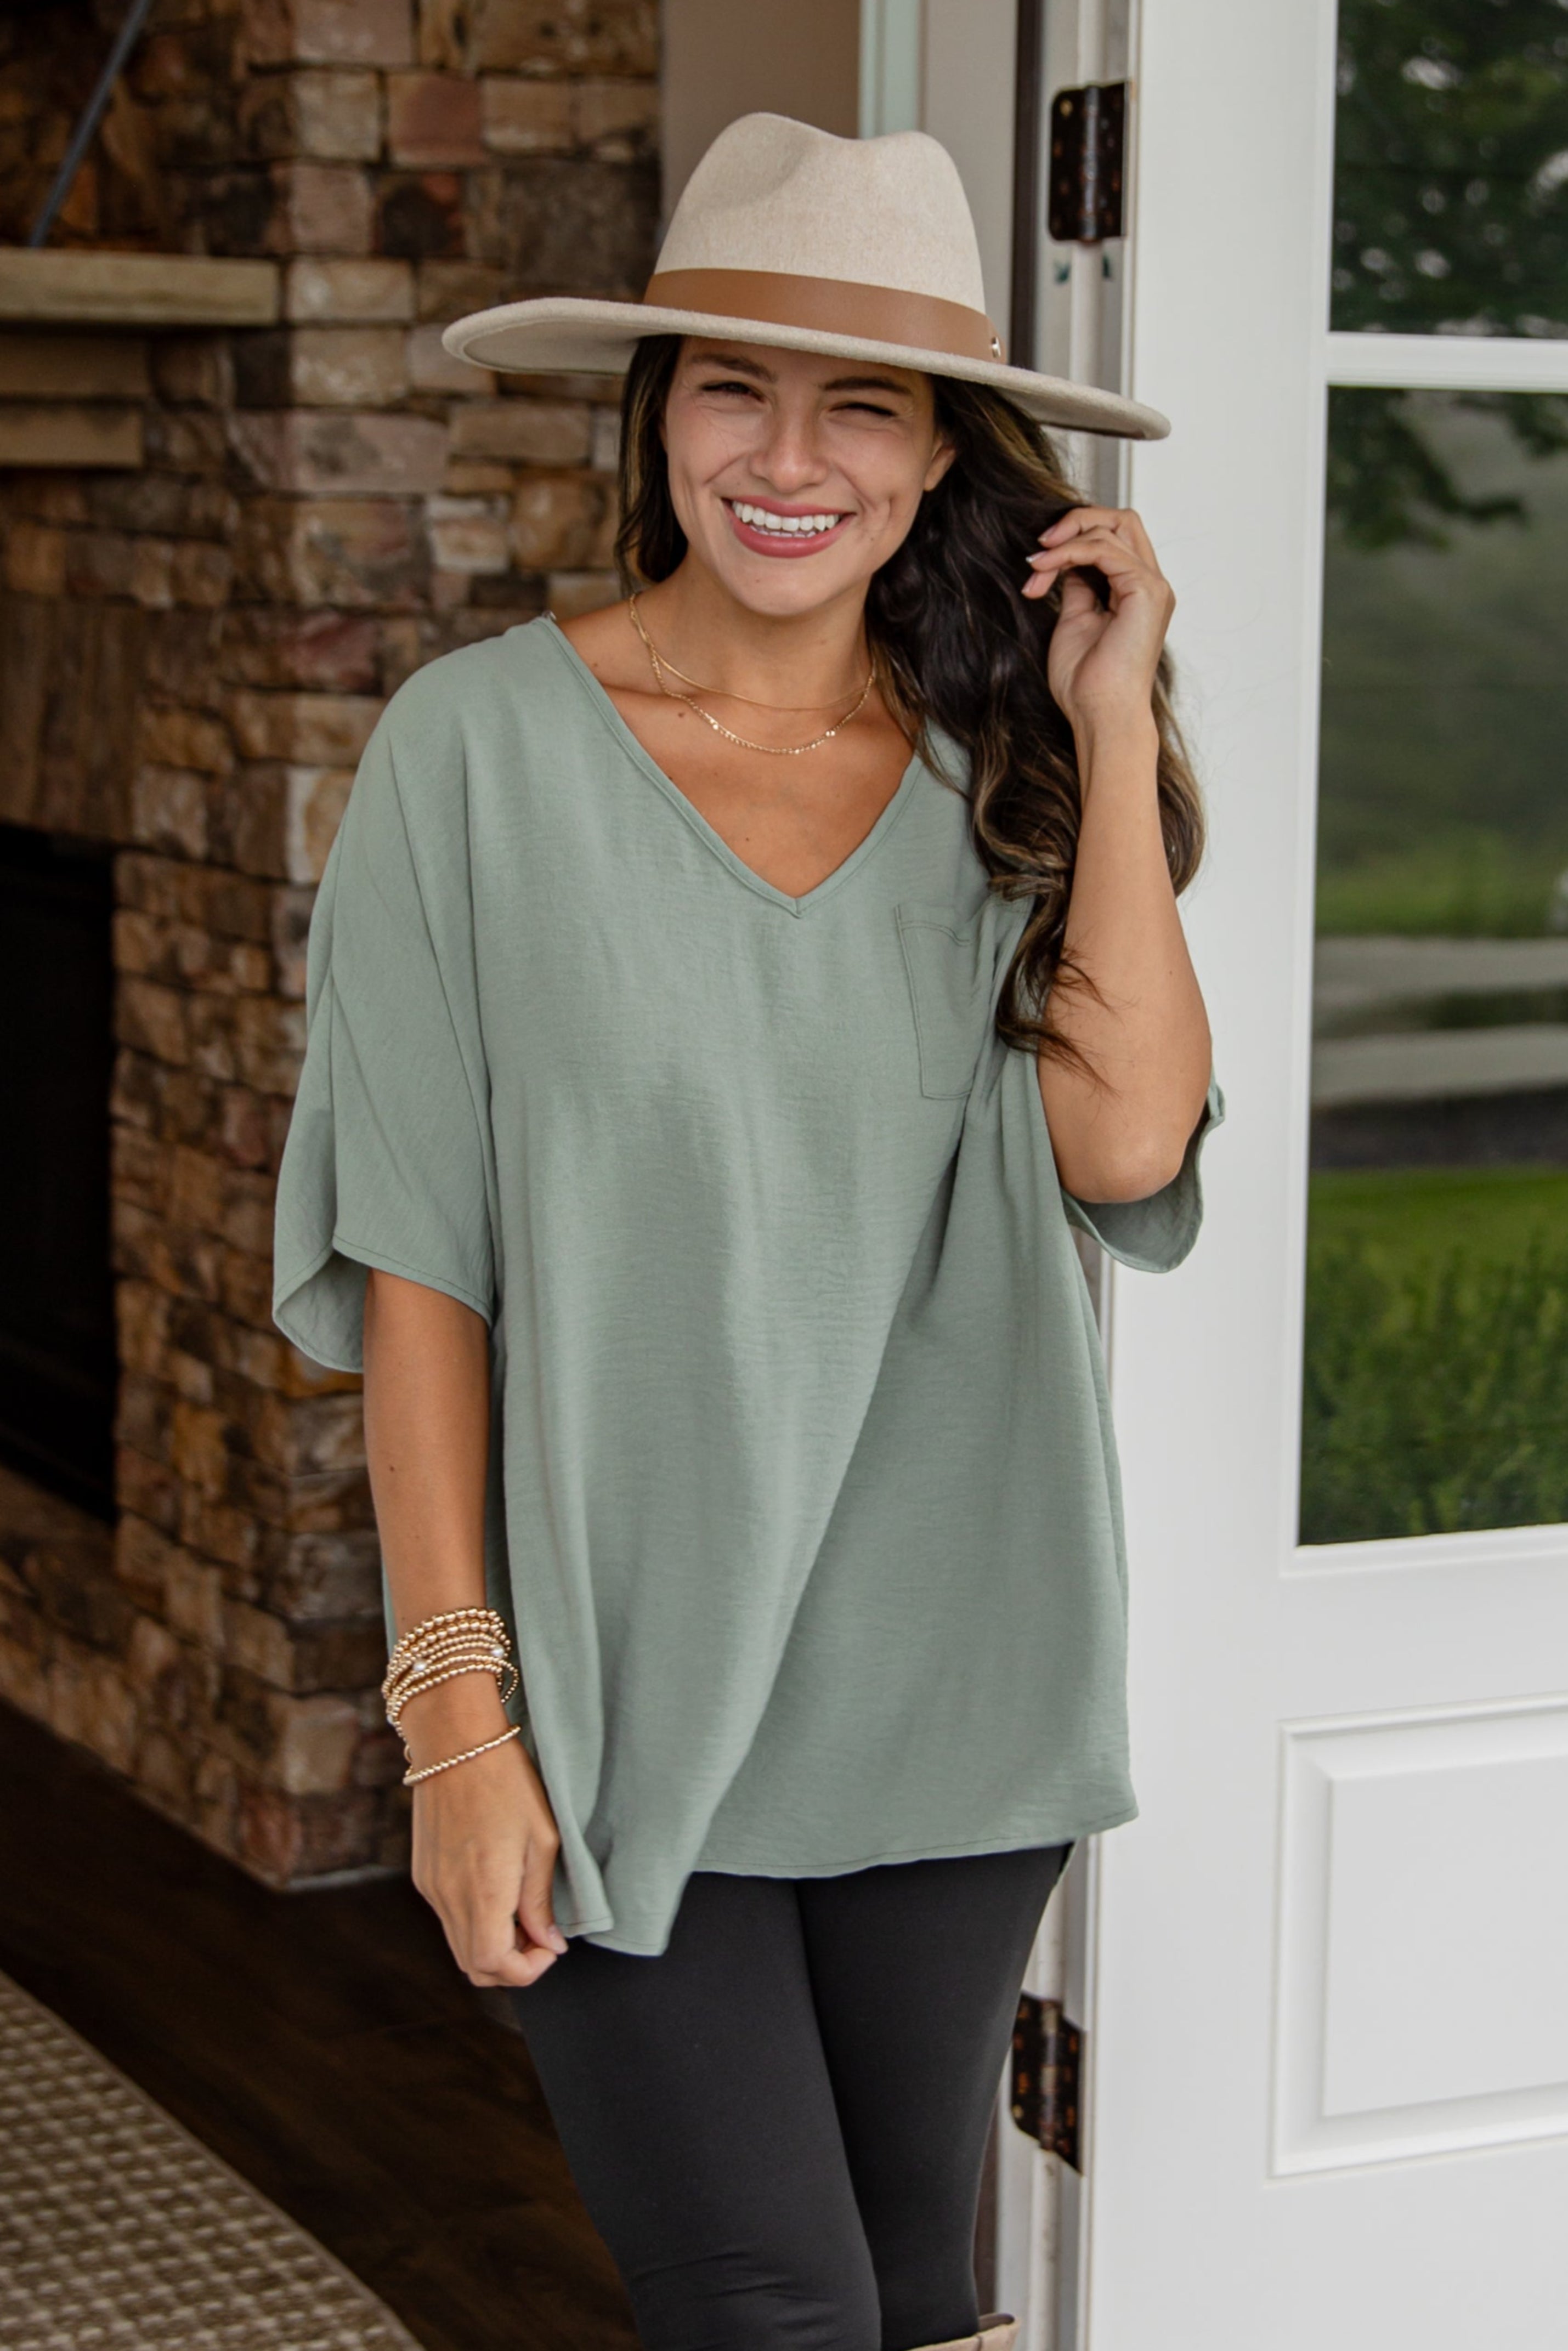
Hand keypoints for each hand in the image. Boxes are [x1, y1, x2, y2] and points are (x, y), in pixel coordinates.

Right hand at [406, 1678, 566, 1988]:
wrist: (454, 1740)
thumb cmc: (507, 1782)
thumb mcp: (541, 1839)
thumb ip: (540, 1900)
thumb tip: (549, 1943)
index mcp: (481, 1892)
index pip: (494, 1966)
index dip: (527, 1971)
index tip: (551, 1947)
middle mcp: (447, 1897)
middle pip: (473, 1966)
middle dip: (511, 1966)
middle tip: (541, 1936)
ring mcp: (430, 1886)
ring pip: (459, 1944)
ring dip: (492, 1944)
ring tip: (523, 1910)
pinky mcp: (423, 1873)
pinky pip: (448, 1918)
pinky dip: (474, 1922)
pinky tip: (498, 1892)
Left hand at [1023, 505, 1174, 744]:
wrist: (1100, 714)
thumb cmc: (1087, 684)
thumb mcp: (1075, 621)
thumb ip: (1078, 588)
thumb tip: (1064, 562)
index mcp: (1139, 592)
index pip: (1116, 538)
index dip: (1076, 536)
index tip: (1039, 558)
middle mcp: (1152, 584)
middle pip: (1123, 520)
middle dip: (1078, 521)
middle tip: (1041, 543)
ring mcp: (1152, 585)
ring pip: (1112, 528)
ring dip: (1064, 543)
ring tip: (1035, 567)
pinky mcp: (1144, 590)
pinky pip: (1103, 549)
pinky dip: (1069, 552)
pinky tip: (1045, 568)